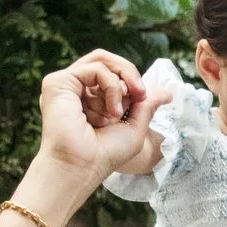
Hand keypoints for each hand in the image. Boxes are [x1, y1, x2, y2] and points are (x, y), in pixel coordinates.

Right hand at [35, 50, 153, 189]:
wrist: (84, 166)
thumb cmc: (105, 154)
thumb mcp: (134, 127)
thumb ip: (146, 105)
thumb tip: (168, 93)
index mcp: (89, 99)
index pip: (113, 73)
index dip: (132, 82)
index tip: (141, 100)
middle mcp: (76, 90)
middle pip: (106, 60)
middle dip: (129, 74)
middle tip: (139, 94)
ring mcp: (66, 85)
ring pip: (101, 60)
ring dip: (121, 82)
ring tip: (120, 110)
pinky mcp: (58, 83)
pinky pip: (95, 68)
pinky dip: (111, 85)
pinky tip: (112, 111)